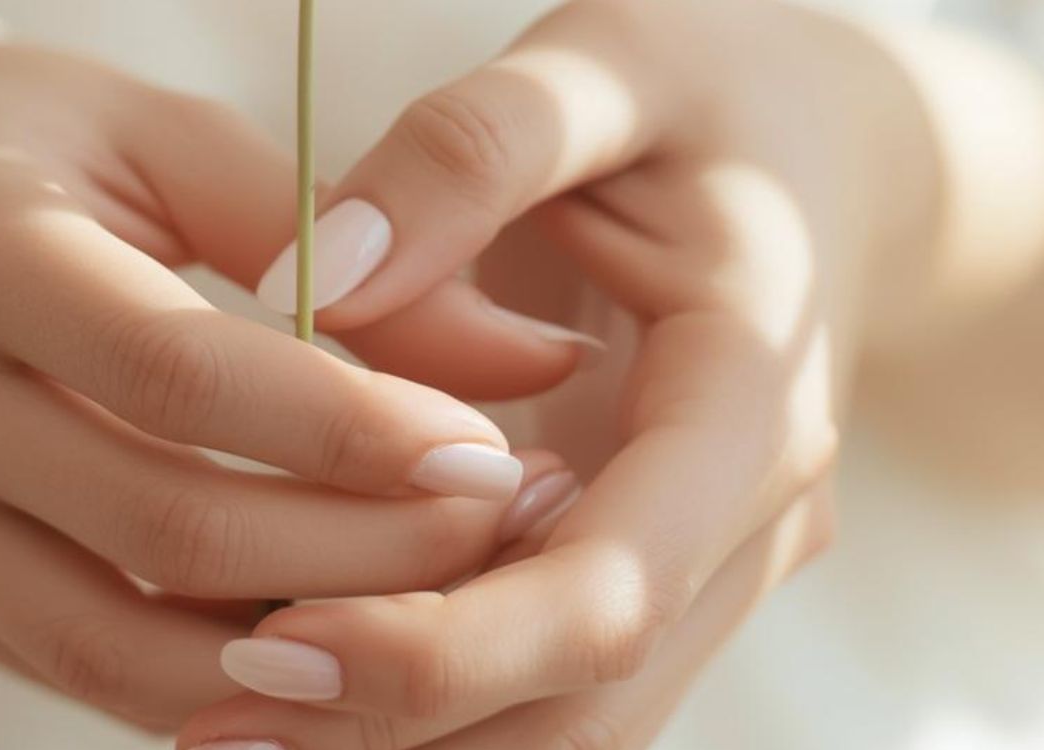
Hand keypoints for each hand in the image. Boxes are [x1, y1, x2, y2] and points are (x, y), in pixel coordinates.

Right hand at [0, 24, 570, 729]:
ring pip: (112, 645)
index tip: (487, 452)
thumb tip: (534, 365)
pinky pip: (79, 664)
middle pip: (158, 527)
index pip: (171, 371)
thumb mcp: (177, 146)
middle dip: (358, 554)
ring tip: (437, 608)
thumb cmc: (42, 145)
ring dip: (299, 650)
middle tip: (498, 529)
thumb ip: (341, 248)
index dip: (344, 430)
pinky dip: (215, 674)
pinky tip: (328, 636)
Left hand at [179, 0, 937, 745]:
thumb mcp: (605, 65)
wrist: (829, 154)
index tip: (272, 648)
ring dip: (406, 741)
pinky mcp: (663, 567)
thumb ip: (467, 153)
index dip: (444, 649)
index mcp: (750, 400)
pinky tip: (312, 679)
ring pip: (572, 719)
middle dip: (399, 723)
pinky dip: (439, 703)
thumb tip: (311, 279)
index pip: (610, 590)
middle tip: (214, 715)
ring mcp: (715, 561)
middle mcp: (752, 517)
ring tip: (231, 722)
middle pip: (586, 692)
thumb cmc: (710, 97)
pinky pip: (556, 679)